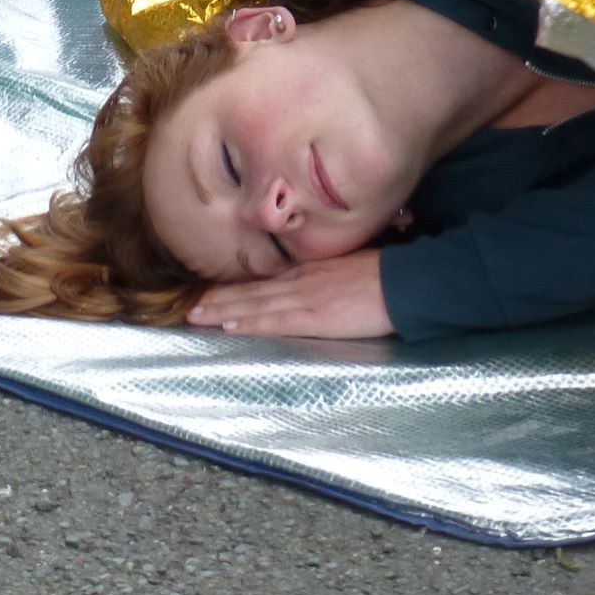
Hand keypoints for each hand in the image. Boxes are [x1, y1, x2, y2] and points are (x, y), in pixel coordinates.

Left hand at [186, 250, 390, 339]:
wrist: (404, 282)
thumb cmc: (386, 274)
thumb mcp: (349, 268)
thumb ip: (328, 277)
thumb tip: (319, 285)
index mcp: (310, 271)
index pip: (265, 282)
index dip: (237, 289)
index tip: (212, 293)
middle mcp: (300, 281)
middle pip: (252, 292)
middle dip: (219, 300)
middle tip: (190, 308)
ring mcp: (304, 298)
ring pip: (254, 305)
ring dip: (222, 311)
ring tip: (196, 316)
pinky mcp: (313, 317)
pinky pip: (273, 321)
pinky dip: (248, 323)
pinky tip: (229, 326)